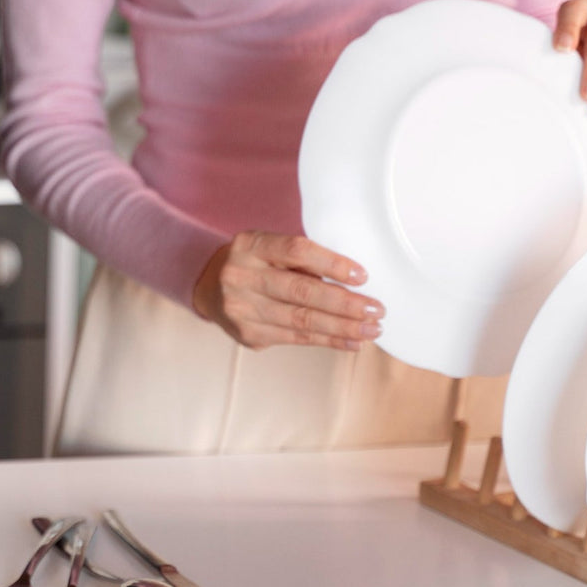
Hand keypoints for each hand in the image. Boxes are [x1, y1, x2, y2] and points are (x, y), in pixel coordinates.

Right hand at [192, 231, 383, 350]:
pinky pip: (296, 338)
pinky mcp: (248, 334)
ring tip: (371, 329)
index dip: (331, 264)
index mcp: (251, 245)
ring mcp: (242, 308)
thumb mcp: (270, 248)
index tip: (362, 276)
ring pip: (301, 320)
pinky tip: (351, 341)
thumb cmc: (255, 263)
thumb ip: (302, 259)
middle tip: (376, 309)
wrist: (210, 288)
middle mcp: (241, 275)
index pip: (296, 251)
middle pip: (301, 291)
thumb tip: (355, 280)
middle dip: (344, 303)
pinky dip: (328, 340)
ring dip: (342, 327)